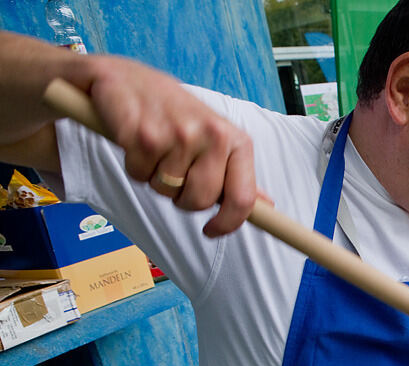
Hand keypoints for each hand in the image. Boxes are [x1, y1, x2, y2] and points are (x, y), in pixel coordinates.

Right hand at [80, 55, 257, 235]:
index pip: (242, 198)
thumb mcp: (216, 137)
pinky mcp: (143, 134)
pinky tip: (137, 142)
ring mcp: (178, 133)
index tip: (211, 230)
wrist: (127, 77)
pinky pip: (138, 175)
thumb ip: (237, 173)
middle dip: (182, 197)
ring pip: (166, 191)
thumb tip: (265, 204)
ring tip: (156, 149)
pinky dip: (134, 166)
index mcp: (235, 140)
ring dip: (155, 178)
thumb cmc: (176, 112)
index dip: (227, 223)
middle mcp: (212, 135)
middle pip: (199, 202)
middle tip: (174, 172)